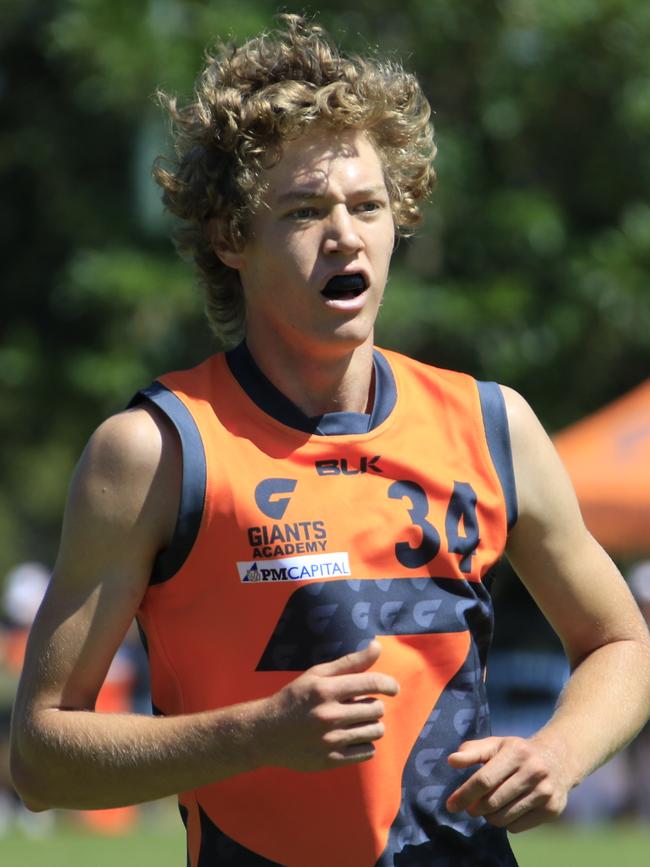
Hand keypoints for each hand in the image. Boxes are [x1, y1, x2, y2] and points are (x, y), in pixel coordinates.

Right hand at [262, 639, 398, 771]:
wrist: (266, 732)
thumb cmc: (295, 698)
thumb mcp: (317, 674)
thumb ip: (350, 662)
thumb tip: (377, 646)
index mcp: (326, 689)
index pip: (371, 684)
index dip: (389, 684)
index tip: (393, 688)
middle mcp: (328, 715)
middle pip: (376, 709)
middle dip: (374, 705)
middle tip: (361, 705)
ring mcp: (330, 740)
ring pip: (375, 731)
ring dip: (372, 725)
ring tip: (358, 721)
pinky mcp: (330, 760)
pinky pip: (367, 752)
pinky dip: (365, 744)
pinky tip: (352, 737)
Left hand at [445, 735, 568, 832]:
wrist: (558, 759)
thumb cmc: (518, 753)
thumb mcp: (496, 744)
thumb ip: (472, 751)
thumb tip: (452, 761)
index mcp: (516, 752)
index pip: (484, 780)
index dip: (465, 794)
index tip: (451, 804)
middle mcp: (533, 771)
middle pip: (492, 802)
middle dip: (475, 808)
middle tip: (471, 807)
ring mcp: (544, 792)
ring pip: (504, 818)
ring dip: (489, 816)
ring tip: (489, 807)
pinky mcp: (552, 810)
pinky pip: (517, 827)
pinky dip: (506, 823)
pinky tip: (507, 810)